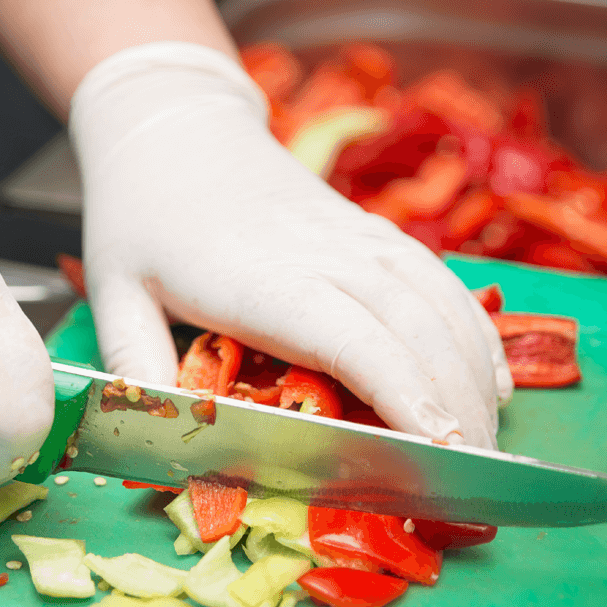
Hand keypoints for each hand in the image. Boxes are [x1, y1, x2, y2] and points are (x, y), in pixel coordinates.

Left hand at [69, 43, 511, 448]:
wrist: (173, 124)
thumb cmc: (140, 217)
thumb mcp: (115, 293)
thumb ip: (136, 368)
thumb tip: (152, 439)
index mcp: (262, 280)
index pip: (355, 341)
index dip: (406, 395)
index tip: (444, 449)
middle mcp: (324, 253)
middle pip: (415, 331)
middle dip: (456, 408)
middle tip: (475, 481)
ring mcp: (356, 236)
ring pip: (441, 304)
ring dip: (474, 374)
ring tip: (490, 445)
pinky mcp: (370, 229)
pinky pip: (441, 280)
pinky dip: (474, 331)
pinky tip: (491, 380)